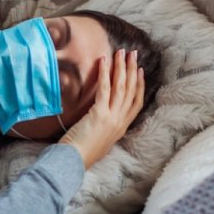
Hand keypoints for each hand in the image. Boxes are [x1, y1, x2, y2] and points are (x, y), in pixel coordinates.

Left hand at [58, 48, 145, 168]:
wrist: (74, 161)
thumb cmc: (80, 153)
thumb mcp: (100, 140)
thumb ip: (104, 127)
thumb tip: (100, 116)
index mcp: (121, 128)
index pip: (136, 103)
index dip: (139, 86)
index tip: (139, 71)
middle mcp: (120, 122)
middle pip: (131, 91)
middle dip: (132, 70)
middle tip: (133, 54)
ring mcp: (112, 118)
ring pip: (121, 88)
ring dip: (122, 67)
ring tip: (122, 52)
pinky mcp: (99, 114)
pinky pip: (104, 89)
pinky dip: (105, 73)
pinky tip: (104, 61)